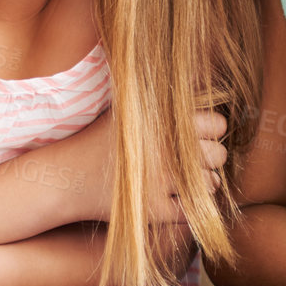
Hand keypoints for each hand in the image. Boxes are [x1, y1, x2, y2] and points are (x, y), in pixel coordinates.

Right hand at [69, 108, 226, 222]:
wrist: (66, 177)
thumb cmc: (99, 140)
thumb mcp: (128, 108)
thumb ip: (161, 95)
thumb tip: (196, 74)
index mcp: (162, 121)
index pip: (217, 123)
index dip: (212, 129)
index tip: (200, 135)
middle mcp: (164, 149)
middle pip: (218, 154)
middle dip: (210, 157)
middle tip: (192, 159)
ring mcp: (161, 182)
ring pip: (211, 183)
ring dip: (204, 183)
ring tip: (185, 179)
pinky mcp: (155, 210)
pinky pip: (194, 209)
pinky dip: (190, 206)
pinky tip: (175, 197)